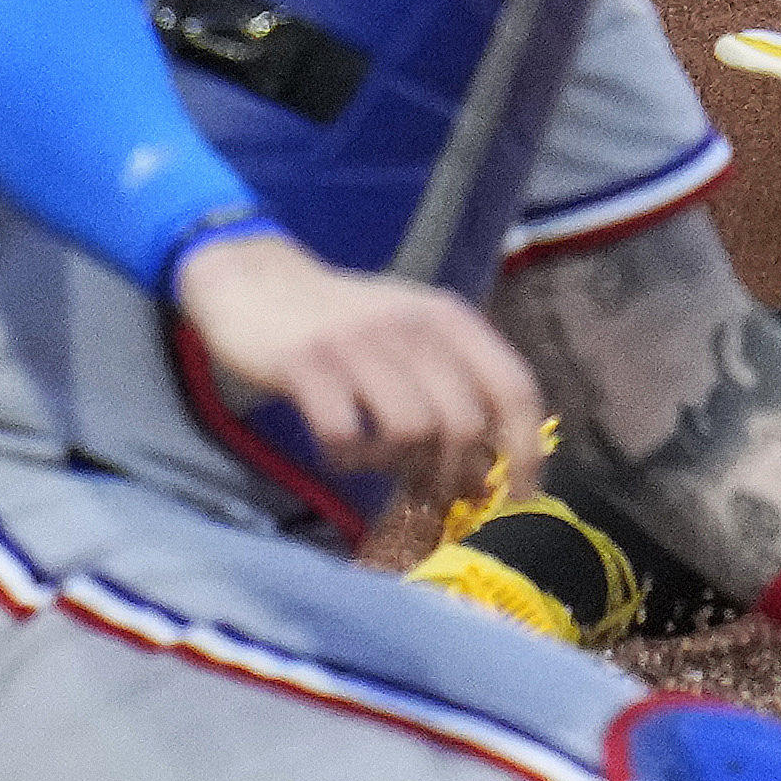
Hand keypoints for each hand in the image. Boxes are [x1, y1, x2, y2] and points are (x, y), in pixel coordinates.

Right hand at [172, 227, 547, 519]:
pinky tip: (338, 447)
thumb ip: (455, 391)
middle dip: (453, 475)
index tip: (520, 497)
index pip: (513, 387)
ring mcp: (357, 344)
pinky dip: (347, 458)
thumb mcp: (411, 336)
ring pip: (411, 432)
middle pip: (464, 424)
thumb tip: (489, 477)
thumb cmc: (345, 324)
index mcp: (448, 318)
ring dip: (397, 465)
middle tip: (429, 493)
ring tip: (376, 457)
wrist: (254, 282)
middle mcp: (410, 326)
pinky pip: (345, 436)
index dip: (526, 450)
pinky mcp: (306, 365)